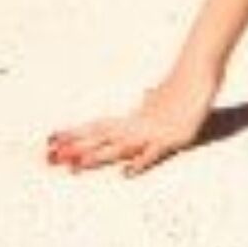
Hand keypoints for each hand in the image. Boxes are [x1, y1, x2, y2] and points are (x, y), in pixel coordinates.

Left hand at [44, 75, 214, 177]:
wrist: (198, 74)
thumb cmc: (182, 87)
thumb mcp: (163, 99)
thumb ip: (151, 102)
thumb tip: (147, 94)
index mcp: (131, 120)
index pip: (96, 126)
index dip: (74, 133)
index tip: (50, 138)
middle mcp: (136, 127)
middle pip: (100, 138)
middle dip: (75, 147)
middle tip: (49, 156)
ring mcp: (152, 133)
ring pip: (119, 147)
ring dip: (97, 156)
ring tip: (75, 165)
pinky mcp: (172, 139)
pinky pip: (153, 153)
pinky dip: (139, 162)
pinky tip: (126, 173)